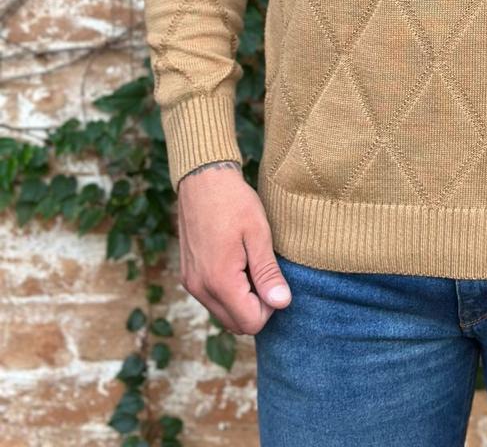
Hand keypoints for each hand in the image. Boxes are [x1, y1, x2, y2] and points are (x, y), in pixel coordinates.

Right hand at [176, 160, 291, 334]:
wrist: (202, 179)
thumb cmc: (234, 202)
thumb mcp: (258, 234)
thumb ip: (268, 273)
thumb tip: (281, 303)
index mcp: (219, 281)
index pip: (250, 322)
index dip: (270, 308)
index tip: (274, 279)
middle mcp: (200, 288)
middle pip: (236, 324)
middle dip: (256, 307)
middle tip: (265, 273)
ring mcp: (191, 283)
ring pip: (223, 314)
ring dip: (242, 300)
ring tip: (251, 264)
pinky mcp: (188, 275)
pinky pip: (212, 300)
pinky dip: (228, 292)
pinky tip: (237, 263)